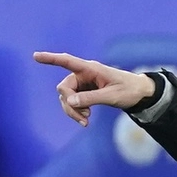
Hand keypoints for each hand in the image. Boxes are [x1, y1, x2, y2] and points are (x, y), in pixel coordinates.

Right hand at [33, 51, 156, 126]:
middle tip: (83, 117)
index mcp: (91, 69)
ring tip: (86, 120)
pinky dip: (76, 111)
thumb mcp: (112, 96)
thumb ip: (90, 98)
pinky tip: (86, 119)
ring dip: (72, 110)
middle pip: (64, 88)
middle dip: (69, 104)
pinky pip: (73, 102)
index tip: (35, 56)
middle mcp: (84, 74)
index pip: (67, 61)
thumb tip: (69, 102)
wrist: (140, 94)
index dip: (51, 59)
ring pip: (66, 98)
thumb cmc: (129, 90)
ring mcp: (84, 83)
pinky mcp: (85, 92)